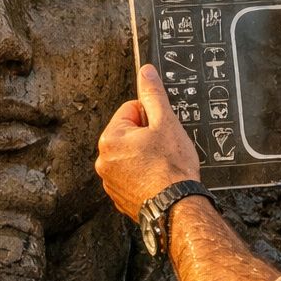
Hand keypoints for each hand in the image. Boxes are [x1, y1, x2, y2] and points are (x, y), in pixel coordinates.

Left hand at [96, 63, 200, 220]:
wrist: (177, 207)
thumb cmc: (171, 168)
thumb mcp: (166, 122)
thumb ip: (153, 94)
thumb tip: (145, 72)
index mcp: (110, 139)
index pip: (131, 110)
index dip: (152, 118)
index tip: (161, 132)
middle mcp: (103, 160)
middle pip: (130, 133)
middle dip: (148, 138)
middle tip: (164, 150)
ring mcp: (110, 181)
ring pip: (132, 155)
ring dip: (146, 156)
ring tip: (161, 166)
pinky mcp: (119, 196)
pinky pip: (132, 175)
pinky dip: (144, 175)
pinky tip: (158, 179)